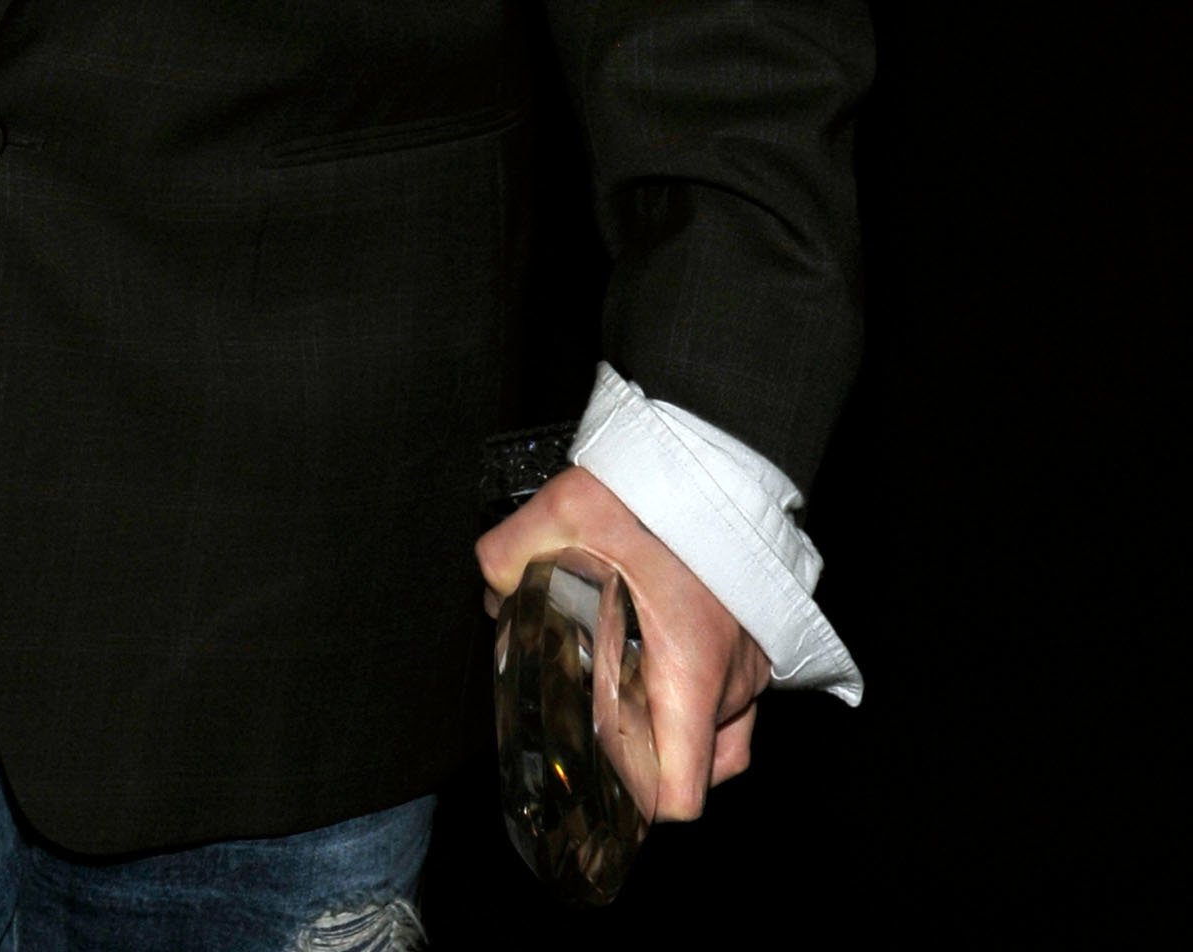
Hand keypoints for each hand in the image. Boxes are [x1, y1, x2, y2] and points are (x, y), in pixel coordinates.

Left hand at [475, 467, 768, 818]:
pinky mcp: (761, 638)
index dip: (638, 804)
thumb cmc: (657, 486)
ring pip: (725, 741)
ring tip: (627, 696)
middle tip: (598, 725)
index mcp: (691, 671)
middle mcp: (733, 680)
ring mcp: (755, 663)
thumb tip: (491, 592)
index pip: (681, 793)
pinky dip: (702, 701)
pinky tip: (659, 662)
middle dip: (648, 760)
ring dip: (679, 734)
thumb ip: (509, 554)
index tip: (600, 783)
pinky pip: (738, 700)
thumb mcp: (565, 510)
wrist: (720, 448)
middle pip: (699, 770)